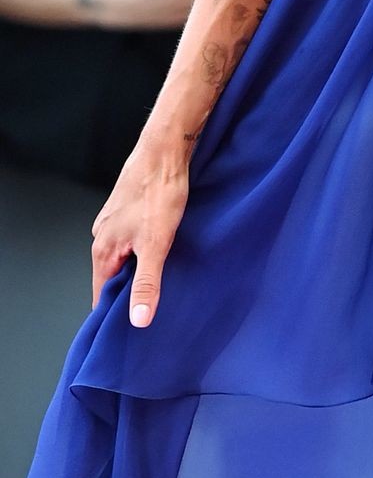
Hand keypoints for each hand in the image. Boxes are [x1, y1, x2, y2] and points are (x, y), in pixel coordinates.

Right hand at [91, 133, 189, 325]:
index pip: (101, 293)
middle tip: (155, 304)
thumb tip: (138, 320)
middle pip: (112, 275)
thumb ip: (146, 283)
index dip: (116, 312)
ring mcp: (115, 220)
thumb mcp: (156, 244)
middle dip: (131, 290)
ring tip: (164, 276)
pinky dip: (146, 248)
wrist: (166, 149)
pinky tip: (164, 247)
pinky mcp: (129, 208)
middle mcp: (103, 235)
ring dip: (141, 267)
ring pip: (125, 256)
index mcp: (103, 248)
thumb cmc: (159, 192)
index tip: (132, 328)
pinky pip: (133, 238)